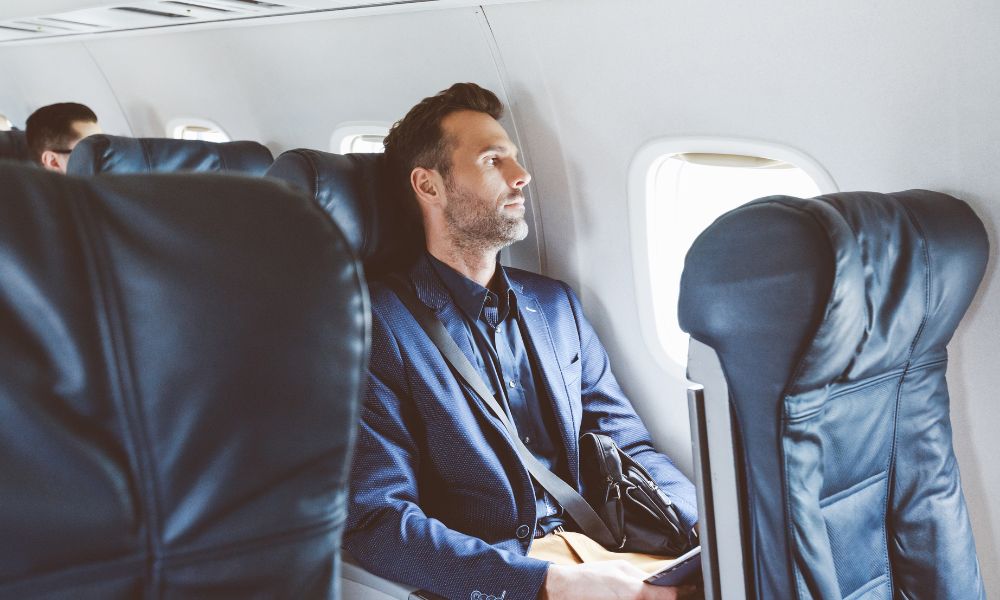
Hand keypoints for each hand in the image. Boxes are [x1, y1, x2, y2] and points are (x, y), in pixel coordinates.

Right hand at [541, 561, 698, 599]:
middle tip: (679, 591)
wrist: (563, 591)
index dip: (684, 590)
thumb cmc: (588, 579)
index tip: (690, 586)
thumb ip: (642, 577)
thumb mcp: (619, 568)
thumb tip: (658, 581)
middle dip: (670, 598)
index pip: (671, 595)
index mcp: (638, 593)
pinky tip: (640, 599)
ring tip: (659, 594)